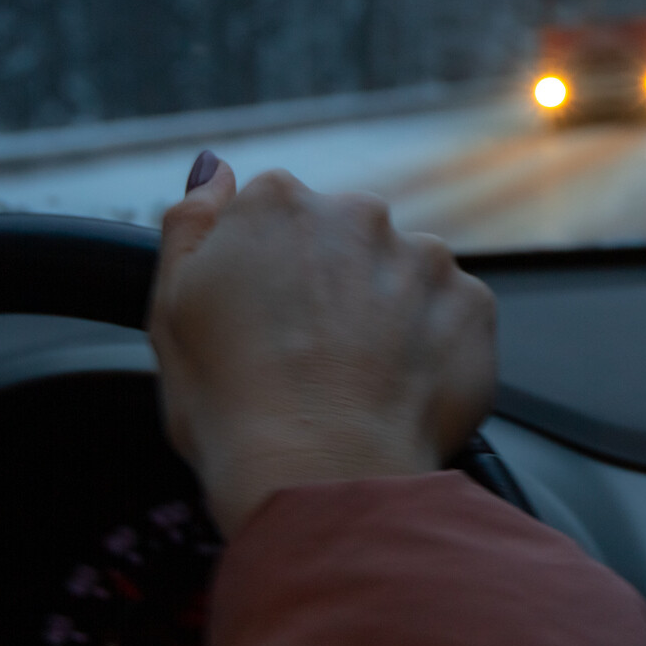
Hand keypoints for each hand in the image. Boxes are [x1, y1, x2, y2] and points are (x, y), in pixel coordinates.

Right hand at [146, 152, 496, 535]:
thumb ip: (190, 226)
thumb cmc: (233, 406)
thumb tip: (214, 171)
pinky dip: (432, 346)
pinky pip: (451, 315)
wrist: (323, 474)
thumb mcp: (172, 310)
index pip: (277, 216)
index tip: (265, 322)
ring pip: (403, 275)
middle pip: (345, 239)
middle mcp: (358, 213)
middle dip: (334, 285)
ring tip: (358, 381)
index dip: (270, 273)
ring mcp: (424, 257)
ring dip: (388, 313)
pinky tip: (399, 390)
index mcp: (277, 203)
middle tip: (310, 358)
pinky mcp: (473, 303)